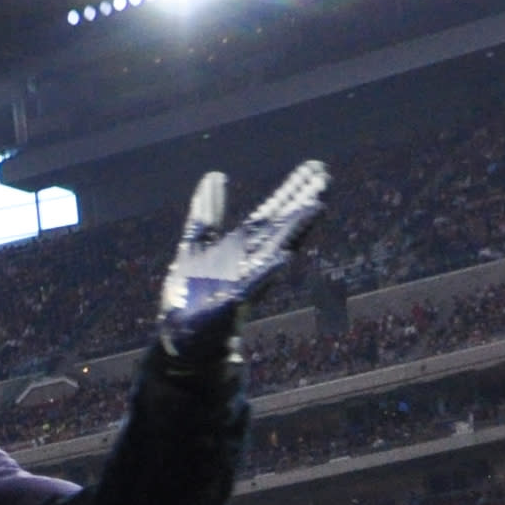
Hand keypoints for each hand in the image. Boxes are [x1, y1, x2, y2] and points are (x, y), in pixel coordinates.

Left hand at [154, 160, 329, 358]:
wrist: (180, 337)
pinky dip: (266, 272)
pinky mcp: (233, 304)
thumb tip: (215, 175)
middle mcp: (250, 262)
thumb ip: (207, 213)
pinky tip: (281, 258)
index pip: (271, 214)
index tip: (313, 167)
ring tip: (316, 206)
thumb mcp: (194, 244)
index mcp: (242, 248)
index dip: (291, 191)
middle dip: (300, 202)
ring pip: (275, 251)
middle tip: (324, 175)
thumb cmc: (190, 294)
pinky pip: (252, 286)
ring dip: (295, 230)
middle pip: (281, 227)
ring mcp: (245, 282)